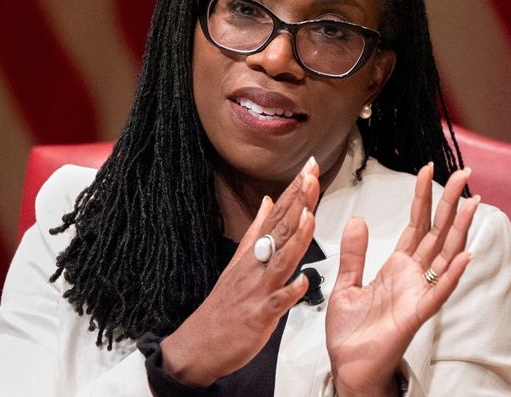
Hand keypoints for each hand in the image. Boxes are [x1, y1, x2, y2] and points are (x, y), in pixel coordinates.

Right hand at [161, 157, 319, 386]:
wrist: (199, 342)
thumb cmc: (224, 304)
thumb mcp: (239, 261)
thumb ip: (256, 230)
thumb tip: (269, 202)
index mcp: (253, 252)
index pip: (277, 214)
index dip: (294, 191)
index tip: (308, 167)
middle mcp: (255, 265)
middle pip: (279, 229)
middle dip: (297, 202)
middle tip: (311, 175)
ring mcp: (257, 289)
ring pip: (279, 260)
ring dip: (295, 239)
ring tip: (310, 216)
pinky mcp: (259, 316)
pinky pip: (276, 303)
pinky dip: (290, 292)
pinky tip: (303, 281)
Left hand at [325, 165, 478, 395]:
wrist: (347, 366)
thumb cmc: (350, 332)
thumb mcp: (345, 285)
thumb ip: (354, 254)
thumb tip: (358, 219)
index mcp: (396, 267)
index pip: (415, 224)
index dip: (422, 197)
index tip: (428, 169)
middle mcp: (413, 276)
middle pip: (437, 233)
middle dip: (450, 203)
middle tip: (465, 173)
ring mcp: (418, 294)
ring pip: (444, 256)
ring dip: (459, 230)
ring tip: (473, 202)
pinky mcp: (416, 315)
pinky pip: (438, 293)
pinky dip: (452, 275)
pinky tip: (465, 256)